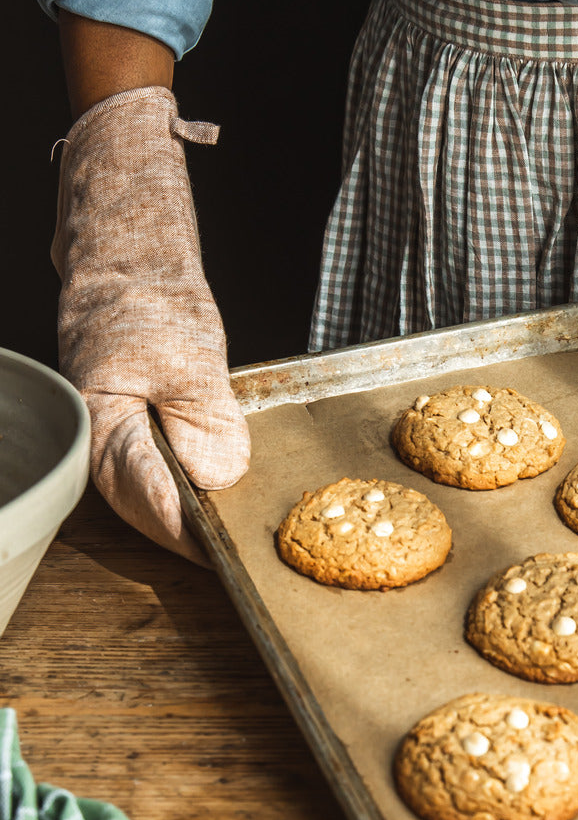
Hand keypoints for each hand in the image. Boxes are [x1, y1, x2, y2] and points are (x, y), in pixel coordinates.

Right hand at [53, 86, 249, 561]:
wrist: (128, 262)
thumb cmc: (150, 301)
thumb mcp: (191, 358)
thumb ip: (205, 423)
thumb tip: (216, 480)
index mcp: (102, 428)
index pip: (148, 502)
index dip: (189, 535)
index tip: (226, 556)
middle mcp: (97, 445)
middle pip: (146, 511)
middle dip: (190, 534)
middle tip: (239, 553)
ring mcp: (109, 441)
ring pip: (150, 497)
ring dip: (190, 514)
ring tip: (232, 531)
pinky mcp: (127, 435)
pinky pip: (155, 475)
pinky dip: (186, 488)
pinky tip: (215, 496)